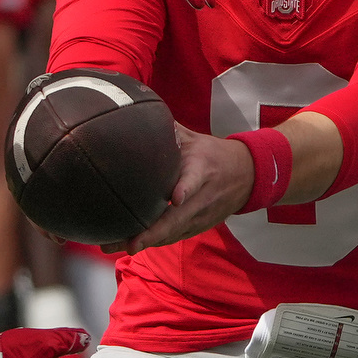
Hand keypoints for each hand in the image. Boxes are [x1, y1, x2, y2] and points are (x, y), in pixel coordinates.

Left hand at [110, 124, 248, 252]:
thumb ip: (168, 132)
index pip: (194, 180)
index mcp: (202, 170)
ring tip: (111, 246)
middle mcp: (202, 198)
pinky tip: (121, 246)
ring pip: (170, 234)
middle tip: (130, 243)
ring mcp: (199, 217)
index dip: (185, 189)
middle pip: (177, 219)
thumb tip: (137, 111)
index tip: (176, 197)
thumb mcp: (194, 139)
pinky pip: (169, 238)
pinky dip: (147, 243)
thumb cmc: (212, 155)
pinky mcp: (195, 228)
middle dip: (153, 233)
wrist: (246, 176)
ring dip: (143, 242)